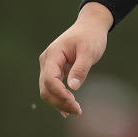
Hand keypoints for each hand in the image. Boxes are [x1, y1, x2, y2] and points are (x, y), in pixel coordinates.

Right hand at [37, 2, 113, 116]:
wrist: (90, 26)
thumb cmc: (91, 36)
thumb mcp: (89, 51)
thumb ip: (81, 68)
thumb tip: (73, 88)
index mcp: (53, 54)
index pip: (50, 79)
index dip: (60, 93)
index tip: (74, 102)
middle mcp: (47, 61)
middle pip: (46, 88)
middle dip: (60, 102)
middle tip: (78, 111)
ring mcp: (49, 65)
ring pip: (48, 90)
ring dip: (59, 102)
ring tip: (76, 111)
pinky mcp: (54, 69)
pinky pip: (53, 87)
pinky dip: (59, 98)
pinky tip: (68, 109)